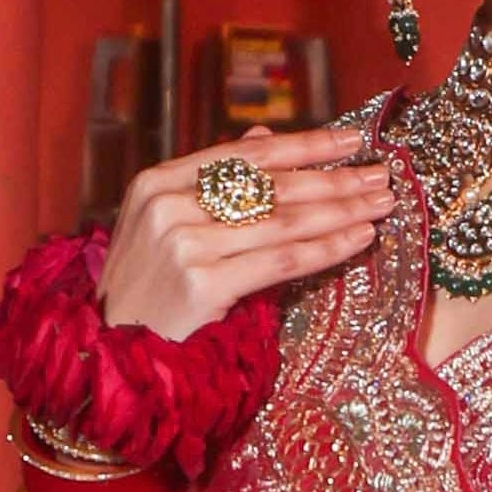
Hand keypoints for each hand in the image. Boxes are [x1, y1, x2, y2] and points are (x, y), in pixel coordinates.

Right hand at [99, 123, 394, 340]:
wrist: (110, 357)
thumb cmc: (146, 295)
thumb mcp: (166, 227)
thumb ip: (214, 184)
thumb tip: (263, 134)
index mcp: (158, 183)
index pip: (245, 155)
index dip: (303, 144)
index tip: (350, 139)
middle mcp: (168, 206)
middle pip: (270, 185)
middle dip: (333, 178)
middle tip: (382, 175)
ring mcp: (182, 245)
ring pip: (281, 221)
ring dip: (340, 210)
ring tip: (381, 205)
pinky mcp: (202, 286)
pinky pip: (280, 262)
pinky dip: (325, 249)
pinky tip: (358, 239)